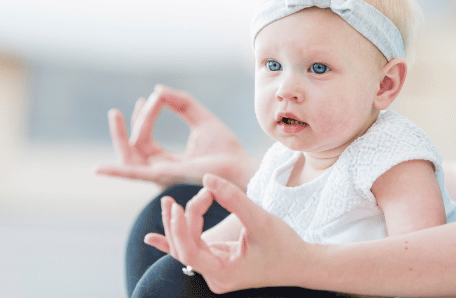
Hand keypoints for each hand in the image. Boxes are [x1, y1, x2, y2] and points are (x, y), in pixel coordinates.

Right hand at [94, 85, 259, 189]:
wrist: (240, 165)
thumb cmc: (225, 148)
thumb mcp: (200, 118)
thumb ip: (181, 103)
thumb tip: (157, 90)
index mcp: (167, 160)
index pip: (146, 138)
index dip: (146, 116)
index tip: (155, 97)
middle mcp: (160, 170)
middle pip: (133, 148)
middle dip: (126, 128)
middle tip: (116, 111)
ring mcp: (160, 175)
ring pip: (130, 156)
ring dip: (122, 135)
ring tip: (116, 114)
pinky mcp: (165, 177)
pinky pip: (134, 174)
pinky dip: (116, 172)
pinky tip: (98, 168)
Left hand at [145, 174, 312, 293]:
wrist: (302, 264)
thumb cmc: (284, 245)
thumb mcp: (260, 219)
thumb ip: (233, 199)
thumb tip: (207, 179)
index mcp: (222, 273)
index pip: (189, 251)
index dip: (179, 227)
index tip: (182, 203)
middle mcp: (214, 277)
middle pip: (184, 247)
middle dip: (183, 219)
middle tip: (201, 193)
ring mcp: (215, 271)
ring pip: (185, 247)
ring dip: (175, 225)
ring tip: (168, 202)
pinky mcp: (219, 263)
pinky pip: (192, 251)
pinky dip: (174, 240)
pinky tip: (153, 237)